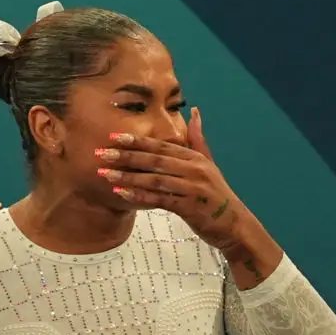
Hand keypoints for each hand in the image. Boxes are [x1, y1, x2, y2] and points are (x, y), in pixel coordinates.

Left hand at [96, 107, 250, 250]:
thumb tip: (194, 110)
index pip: (161, 146)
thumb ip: (197, 139)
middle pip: (155, 160)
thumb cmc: (216, 194)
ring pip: (154, 179)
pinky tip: (121, 193)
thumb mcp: (209, 163)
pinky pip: (159, 199)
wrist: (234, 224)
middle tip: (101, 153)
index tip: (114, 137)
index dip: (137, 141)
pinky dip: (139, 196)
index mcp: (195, 158)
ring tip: (105, 173)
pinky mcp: (189, 207)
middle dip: (126, 156)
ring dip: (127, 176)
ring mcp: (192, 188)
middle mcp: (194, 169)